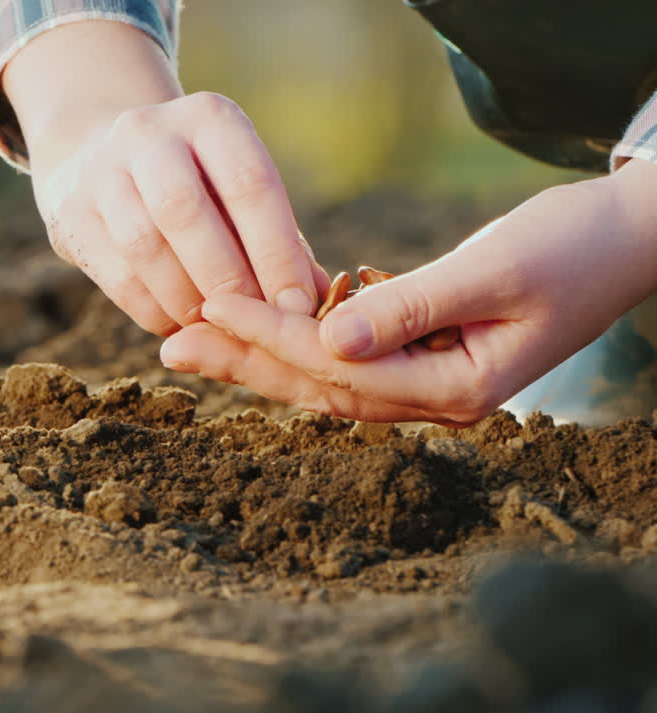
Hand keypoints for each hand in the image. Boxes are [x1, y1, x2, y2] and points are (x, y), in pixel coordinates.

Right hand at [3, 22, 326, 336]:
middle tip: (254, 325)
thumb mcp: (237, 189)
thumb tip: (311, 308)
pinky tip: (178, 326)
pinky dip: (153, 310)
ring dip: (185, 299)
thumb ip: (277, 242)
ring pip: (144, 245)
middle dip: (226, 278)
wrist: (98, 153)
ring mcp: (100, 169)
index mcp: (209, 118)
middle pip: (185, 211)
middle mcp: (148, 132)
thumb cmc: (197, 185)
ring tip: (215, 327)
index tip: (298, 307)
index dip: (276, 252)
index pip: (248, 183)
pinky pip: (115, 275)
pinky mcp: (69, 212)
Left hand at [158, 160, 656, 425]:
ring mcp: (431, 384)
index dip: (272, 334)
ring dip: (261, 354)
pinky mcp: (425, 356)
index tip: (212, 302)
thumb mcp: (495, 271)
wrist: (627, 242)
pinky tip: (256, 320)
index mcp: (457, 391)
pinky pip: (348, 357)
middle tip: (170, 342)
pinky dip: (299, 340)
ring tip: (196, 335)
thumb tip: (326, 340)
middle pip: (319, 387)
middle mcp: (437, 401)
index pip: (339, 366)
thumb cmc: (573, 246)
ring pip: (325, 377)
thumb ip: (410, 307)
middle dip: (243, 362)